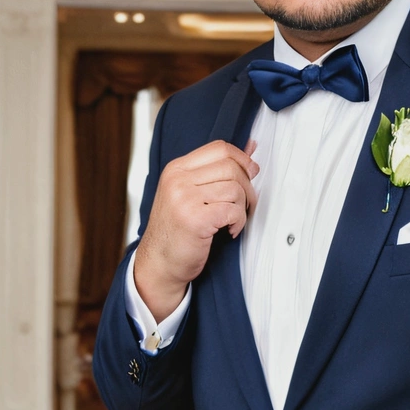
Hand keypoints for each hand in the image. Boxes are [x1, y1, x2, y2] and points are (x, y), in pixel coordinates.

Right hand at [134, 138, 258, 321]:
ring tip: (232, 220)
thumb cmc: (176, 231)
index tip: (251, 173)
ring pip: (235, 189)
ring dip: (243, 208)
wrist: (158, 263)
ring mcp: (184, 198)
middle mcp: (178, 180)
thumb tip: (250, 146)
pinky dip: (239, 222)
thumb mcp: (190, 193)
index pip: (219, 148)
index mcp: (176, 169)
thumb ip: (216, 170)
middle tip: (246, 204)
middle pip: (231, 167)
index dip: (242, 158)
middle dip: (248, 187)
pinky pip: (234, 210)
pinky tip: (230, 230)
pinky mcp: (195, 219)